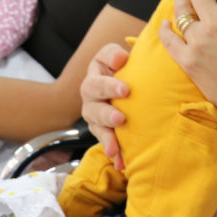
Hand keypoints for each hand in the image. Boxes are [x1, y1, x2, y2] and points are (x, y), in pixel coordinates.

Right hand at [80, 43, 129, 168]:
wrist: (125, 85)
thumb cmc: (125, 67)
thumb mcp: (120, 56)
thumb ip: (117, 54)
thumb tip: (121, 58)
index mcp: (97, 69)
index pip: (100, 71)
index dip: (110, 82)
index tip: (126, 90)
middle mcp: (91, 91)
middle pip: (94, 101)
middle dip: (106, 111)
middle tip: (120, 119)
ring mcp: (93, 111)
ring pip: (95, 123)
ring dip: (106, 135)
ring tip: (115, 147)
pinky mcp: (99, 128)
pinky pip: (104, 141)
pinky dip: (113, 151)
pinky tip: (121, 162)